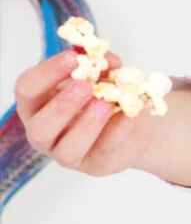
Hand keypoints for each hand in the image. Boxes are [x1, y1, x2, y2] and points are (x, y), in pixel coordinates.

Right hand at [15, 49, 152, 176]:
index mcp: (38, 104)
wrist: (131, 122)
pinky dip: (119, 130)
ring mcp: (67, 154)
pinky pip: (105, 150)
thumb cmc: (104, 95)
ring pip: (67, 150)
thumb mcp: (102, 76)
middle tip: (84, 86)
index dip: (47, 73)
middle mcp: (45, 132)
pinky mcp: (95, 165)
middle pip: (40, 127)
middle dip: (62, 106)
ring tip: (106, 103)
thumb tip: (107, 59)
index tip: (73, 58)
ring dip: (88, 125)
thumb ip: (103, 67)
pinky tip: (130, 113)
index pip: (27, 89)